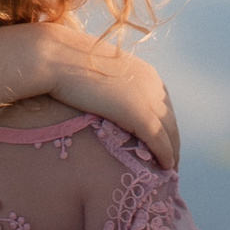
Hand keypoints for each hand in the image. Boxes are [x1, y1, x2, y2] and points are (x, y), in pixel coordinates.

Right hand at [48, 30, 178, 170]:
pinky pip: (160, 141)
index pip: (163, 106)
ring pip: (170, 133)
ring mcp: (147, 99)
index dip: (165, 126)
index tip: (162, 143)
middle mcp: (153, 85)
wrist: (57, 58)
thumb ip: (108, 88)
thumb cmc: (66, 64)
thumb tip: (101, 101)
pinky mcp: (139, 114)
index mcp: (145, 73)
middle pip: (170, 120)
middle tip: (170, 162)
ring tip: (169, 171)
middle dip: (172, 142)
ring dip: (172, 153)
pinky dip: (166, 155)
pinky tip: (165, 167)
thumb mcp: (97, 75)